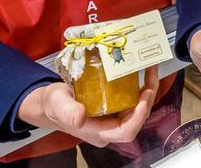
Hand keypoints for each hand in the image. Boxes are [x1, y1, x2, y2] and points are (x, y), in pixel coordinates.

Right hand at [17, 65, 158, 147]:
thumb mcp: (58, 104)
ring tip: (149, 69)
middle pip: (136, 118)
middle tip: (151, 73)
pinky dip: (137, 87)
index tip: (144, 94)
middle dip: (147, 97)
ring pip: (135, 108)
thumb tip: (79, 117)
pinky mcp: (112, 108)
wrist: (49, 102)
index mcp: (98, 132)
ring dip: (145, 90)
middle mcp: (109, 128)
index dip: (139, 116)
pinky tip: (139, 72)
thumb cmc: (53, 105)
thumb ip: (67, 111)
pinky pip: (129, 100)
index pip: (126, 131)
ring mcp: (112, 118)